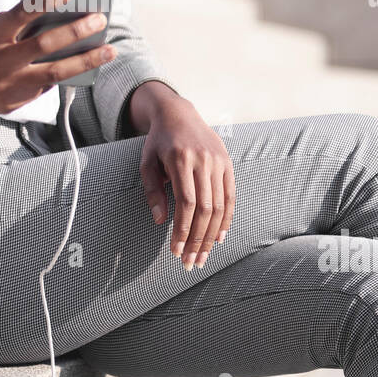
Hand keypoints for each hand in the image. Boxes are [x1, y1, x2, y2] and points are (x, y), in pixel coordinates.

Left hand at [137, 94, 235, 269]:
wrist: (178, 114)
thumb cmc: (158, 143)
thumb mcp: (146, 163)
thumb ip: (152, 192)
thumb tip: (160, 222)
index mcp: (181, 160)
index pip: (186, 203)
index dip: (183, 230)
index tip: (176, 251)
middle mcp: (204, 161)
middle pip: (206, 208)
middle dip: (199, 239)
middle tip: (191, 262)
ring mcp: (219, 162)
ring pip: (221, 206)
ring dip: (213, 235)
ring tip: (204, 256)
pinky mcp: (228, 164)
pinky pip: (231, 196)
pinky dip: (227, 219)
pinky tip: (220, 237)